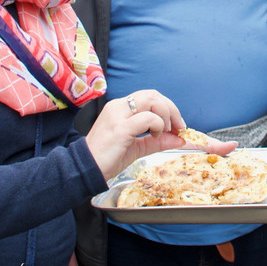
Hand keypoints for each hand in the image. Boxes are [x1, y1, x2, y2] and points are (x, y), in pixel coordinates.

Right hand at [85, 90, 232, 179]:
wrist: (86, 170)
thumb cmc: (107, 158)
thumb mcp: (137, 147)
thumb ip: (158, 141)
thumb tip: (181, 139)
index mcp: (121, 108)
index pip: (150, 97)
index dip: (168, 108)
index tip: (178, 125)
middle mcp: (119, 106)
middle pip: (153, 95)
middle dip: (171, 109)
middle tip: (179, 127)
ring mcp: (119, 115)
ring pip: (152, 100)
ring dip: (166, 115)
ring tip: (167, 132)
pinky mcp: (120, 127)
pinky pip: (147, 118)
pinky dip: (158, 126)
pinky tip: (156, 136)